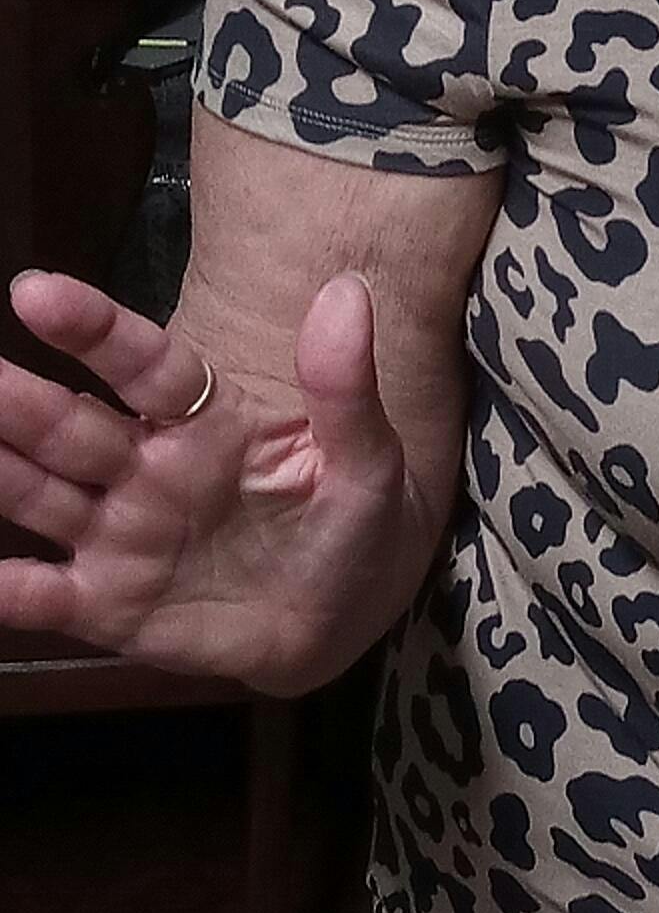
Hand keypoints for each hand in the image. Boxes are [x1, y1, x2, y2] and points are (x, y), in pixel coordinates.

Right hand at [0, 267, 419, 695]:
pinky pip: (45, 596)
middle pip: (69, 426)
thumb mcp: (368, 463)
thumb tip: (347, 291)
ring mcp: (118, 535)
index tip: (35, 291)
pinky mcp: (106, 604)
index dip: (93, 329)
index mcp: (203, 421)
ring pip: (40, 496)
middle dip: (16, 402)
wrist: (342, 622)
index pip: (142, 365)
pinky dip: (9, 591)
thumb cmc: (350, 523)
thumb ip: (346, 388)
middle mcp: (144, 468)